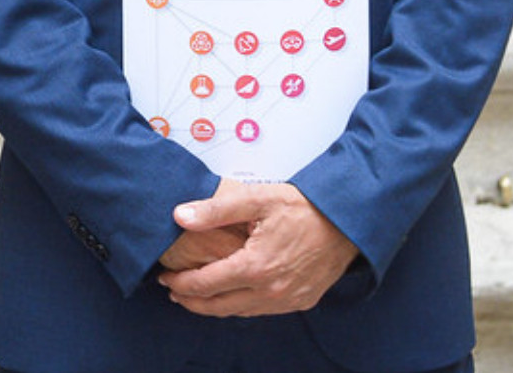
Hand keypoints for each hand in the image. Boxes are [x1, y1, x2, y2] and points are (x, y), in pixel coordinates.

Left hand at [157, 179, 358, 316]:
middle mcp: (271, 290)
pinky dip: (240, 306)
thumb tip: (180, 216)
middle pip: (219, 306)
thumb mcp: (257, 198)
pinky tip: (232, 296)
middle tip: (173, 291)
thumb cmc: (305, 208)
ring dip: (214, 306)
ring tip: (196, 296)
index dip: (180, 282)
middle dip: (191, 301)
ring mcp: (287, 300)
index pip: (206, 284)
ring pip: (240, 312)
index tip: (165, 277)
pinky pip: (262, 311)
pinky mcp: (301, 301)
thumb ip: (215, 210)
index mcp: (256, 266)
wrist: (347, 222)